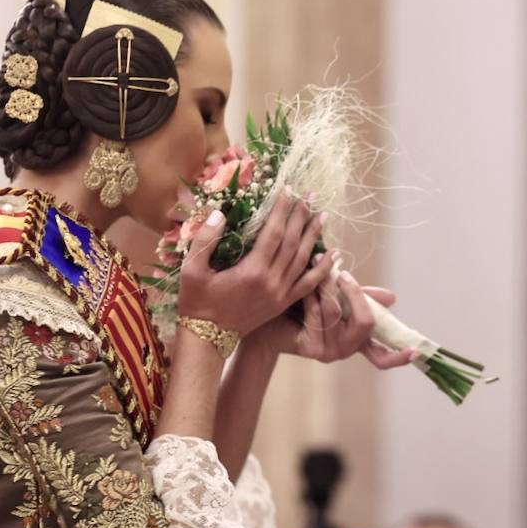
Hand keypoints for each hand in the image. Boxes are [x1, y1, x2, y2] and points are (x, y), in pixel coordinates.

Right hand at [177, 189, 330, 335]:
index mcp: (251, 271)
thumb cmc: (196, 301)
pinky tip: (334, 254)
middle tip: (311, 196)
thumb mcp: (192, 270)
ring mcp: (281, 294)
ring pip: (303, 260)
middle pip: (292, 243)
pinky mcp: (284, 303)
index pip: (273, 233)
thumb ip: (205, 240)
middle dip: (302, 217)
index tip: (288, 190)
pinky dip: (324, 268)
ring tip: (323, 215)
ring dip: (314, 236)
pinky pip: (309, 284)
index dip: (282, 210)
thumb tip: (219, 213)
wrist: (208, 337)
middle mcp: (271, 282)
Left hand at [246, 267, 416, 369]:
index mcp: (356, 339)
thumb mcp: (336, 295)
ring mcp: (330, 352)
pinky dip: (310, 298)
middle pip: (366, 322)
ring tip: (313, 277)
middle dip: (352, 292)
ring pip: (337, 312)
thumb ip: (360, 295)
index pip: (382, 356)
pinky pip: (319, 315)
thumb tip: (393, 298)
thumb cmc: (300, 304)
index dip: (399, 356)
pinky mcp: (312, 349)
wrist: (263, 318)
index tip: (417, 351)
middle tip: (340, 274)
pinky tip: (300, 294)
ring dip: (324, 288)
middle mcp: (346, 349)